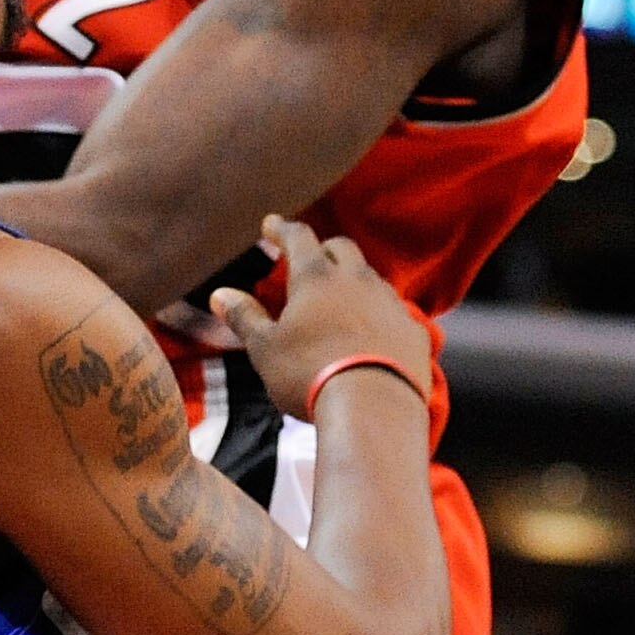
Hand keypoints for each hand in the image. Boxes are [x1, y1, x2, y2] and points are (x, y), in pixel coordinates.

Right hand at [209, 217, 433, 425]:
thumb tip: (220, 294)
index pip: (298, 236)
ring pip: (370, 278)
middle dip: (323, 249)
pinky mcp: (414, 331)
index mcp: (316, 277)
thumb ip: (245, 318)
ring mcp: (390, 303)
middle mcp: (356, 279)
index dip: (282, 228)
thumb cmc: (309, 375)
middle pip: (341, 248)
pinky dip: (380, 314)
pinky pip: (395, 312)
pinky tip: (374, 332)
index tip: (271, 225)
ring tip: (341, 299)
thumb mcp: (265, 349)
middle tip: (309, 259)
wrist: (374, 409)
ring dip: (354, 281)